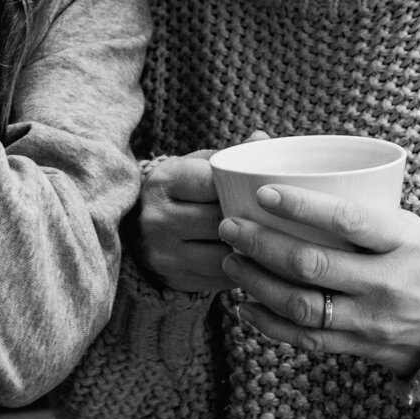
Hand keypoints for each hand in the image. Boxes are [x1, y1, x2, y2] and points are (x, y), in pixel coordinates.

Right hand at [133, 132, 269, 294]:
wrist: (139, 231)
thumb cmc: (180, 192)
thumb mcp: (195, 167)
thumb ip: (228, 156)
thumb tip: (262, 138)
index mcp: (162, 181)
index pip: (212, 182)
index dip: (242, 187)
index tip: (266, 190)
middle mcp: (156, 218)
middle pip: (220, 220)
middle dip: (252, 220)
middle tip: (280, 218)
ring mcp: (162, 252)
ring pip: (223, 254)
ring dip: (251, 250)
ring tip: (275, 242)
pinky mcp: (173, 280)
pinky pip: (219, 279)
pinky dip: (242, 271)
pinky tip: (257, 262)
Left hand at [219, 185, 419, 377]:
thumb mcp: (407, 226)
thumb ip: (361, 208)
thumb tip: (296, 176)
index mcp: (403, 241)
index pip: (349, 220)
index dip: (303, 205)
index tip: (264, 192)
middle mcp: (387, 282)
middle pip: (314, 264)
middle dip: (262, 244)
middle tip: (230, 227)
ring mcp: (372, 319)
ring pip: (302, 305)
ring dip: (258, 282)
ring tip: (232, 261)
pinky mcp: (358, 346)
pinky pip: (305, 339)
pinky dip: (269, 324)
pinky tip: (245, 305)